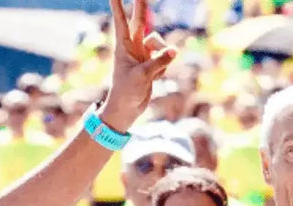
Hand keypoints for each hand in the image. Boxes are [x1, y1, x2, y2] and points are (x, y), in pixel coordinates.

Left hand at [101, 0, 177, 129]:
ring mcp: (143, 54)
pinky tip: (154, 79)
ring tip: (156, 72)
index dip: (118, 6)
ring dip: (162, 55)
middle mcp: (133, 47)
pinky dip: (163, 68)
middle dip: (141, 6)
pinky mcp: (152, 62)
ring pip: (159, 44)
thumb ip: (159, 61)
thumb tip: (174, 51)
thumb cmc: (127, 91)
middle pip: (140, 21)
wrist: (127, 108)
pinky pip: (165, 58)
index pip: (121, 22)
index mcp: (123, 47)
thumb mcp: (142, 76)